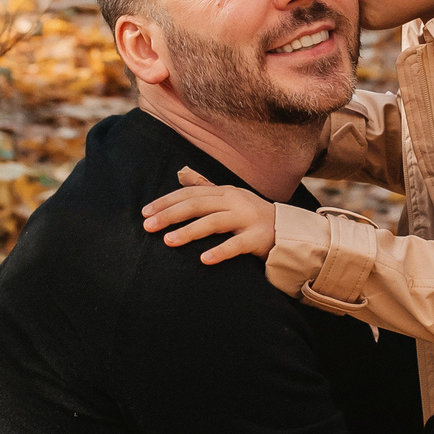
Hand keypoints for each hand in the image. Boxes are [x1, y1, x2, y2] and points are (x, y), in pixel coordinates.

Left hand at [142, 167, 278, 264]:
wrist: (288, 231)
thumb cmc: (252, 215)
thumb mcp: (229, 198)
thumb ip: (205, 187)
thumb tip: (181, 174)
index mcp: (224, 192)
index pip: (189, 194)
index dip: (166, 202)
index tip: (145, 212)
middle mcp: (234, 201)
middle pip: (197, 205)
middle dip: (170, 214)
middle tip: (148, 226)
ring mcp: (247, 219)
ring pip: (213, 222)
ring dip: (189, 231)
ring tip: (168, 241)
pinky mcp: (258, 238)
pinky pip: (236, 245)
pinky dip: (220, 251)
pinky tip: (203, 260)